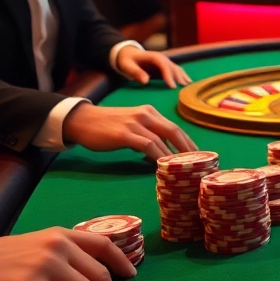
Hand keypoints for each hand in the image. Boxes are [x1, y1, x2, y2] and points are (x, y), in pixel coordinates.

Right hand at [64, 103, 197, 159]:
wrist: (81, 121)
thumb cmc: (106, 126)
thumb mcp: (131, 125)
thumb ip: (146, 135)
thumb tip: (159, 154)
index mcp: (149, 112)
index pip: (174, 127)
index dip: (188, 141)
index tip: (198, 155)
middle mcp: (145, 115)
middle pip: (174, 131)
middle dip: (188, 148)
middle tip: (198, 163)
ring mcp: (135, 124)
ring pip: (162, 139)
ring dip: (174, 155)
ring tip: (183, 168)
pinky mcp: (125, 134)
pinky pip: (147, 146)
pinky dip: (157, 156)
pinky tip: (162, 166)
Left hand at [117, 47, 190, 88]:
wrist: (128, 53)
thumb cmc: (127, 61)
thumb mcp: (127, 66)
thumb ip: (136, 73)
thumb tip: (146, 81)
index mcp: (153, 57)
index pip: (163, 65)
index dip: (168, 75)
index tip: (172, 86)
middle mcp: (162, 58)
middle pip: (173, 67)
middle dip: (178, 78)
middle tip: (183, 90)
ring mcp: (165, 61)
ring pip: (177, 69)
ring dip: (183, 77)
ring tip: (188, 87)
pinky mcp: (166, 66)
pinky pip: (176, 70)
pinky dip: (183, 76)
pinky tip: (188, 83)